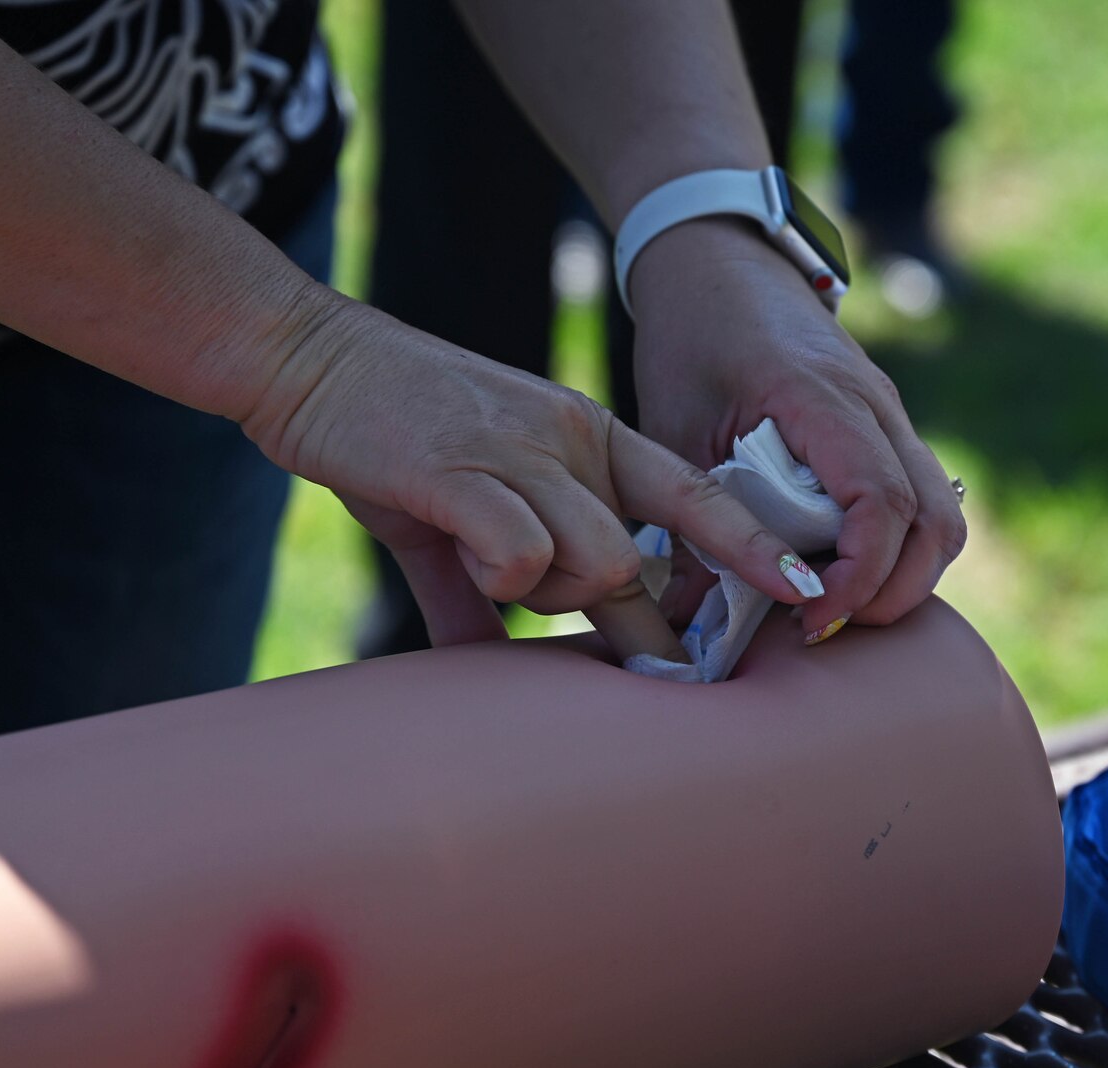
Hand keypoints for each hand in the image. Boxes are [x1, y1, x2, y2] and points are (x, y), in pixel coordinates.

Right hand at [238, 290, 821, 661]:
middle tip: (552, 609)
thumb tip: (480, 667)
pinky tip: (465, 553)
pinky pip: (521, 553)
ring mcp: (519, 452)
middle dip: (614, 616)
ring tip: (487, 562)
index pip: (695, 495)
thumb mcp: (452, 510)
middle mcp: (571, 441)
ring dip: (550, 593)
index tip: (802, 589)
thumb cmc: (387, 435)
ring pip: (596, 561)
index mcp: (588, 439)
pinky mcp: (459, 470)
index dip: (752, 546)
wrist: (305, 359)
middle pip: (638, 559)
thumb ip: (477, 589)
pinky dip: (501, 576)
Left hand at [627, 218, 966, 643]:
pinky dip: (899, 548)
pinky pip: (923, 498)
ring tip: (836, 609)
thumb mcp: (674, 429)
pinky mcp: (888, 425)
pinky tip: (843, 572)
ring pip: (942, 513)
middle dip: (891, 593)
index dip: (857, 576)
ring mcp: (891, 413)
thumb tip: (694, 622)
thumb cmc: (691, 336)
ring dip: (905, 576)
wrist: (717, 260)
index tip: (808, 616)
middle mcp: (876, 405)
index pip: (881, 503)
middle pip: (933, 521)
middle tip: (823, 630)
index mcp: (823, 398)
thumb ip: (693, 523)